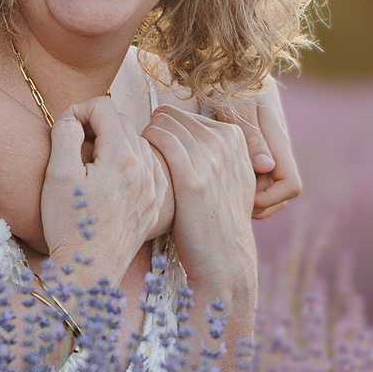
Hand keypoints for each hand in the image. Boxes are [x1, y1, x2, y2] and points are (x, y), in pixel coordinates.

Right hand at [43, 96, 163, 285]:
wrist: (87, 273)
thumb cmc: (67, 226)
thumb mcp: (56, 174)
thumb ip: (65, 134)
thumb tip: (72, 119)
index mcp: (122, 157)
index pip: (104, 107)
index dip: (79, 110)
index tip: (64, 129)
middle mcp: (144, 169)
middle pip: (122, 122)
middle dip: (95, 124)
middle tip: (73, 146)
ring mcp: (152, 188)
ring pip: (137, 144)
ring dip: (113, 144)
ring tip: (90, 165)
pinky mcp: (153, 206)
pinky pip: (149, 169)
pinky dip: (131, 164)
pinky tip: (112, 179)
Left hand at [142, 104, 259, 327]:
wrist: (224, 258)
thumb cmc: (216, 220)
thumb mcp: (232, 178)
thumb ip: (218, 151)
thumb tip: (193, 131)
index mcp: (235, 137)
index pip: (185, 113)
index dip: (164, 130)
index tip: (155, 151)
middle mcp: (225, 142)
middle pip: (172, 115)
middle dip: (153, 131)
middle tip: (139, 155)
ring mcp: (212, 158)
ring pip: (162, 124)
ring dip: (144, 139)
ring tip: (137, 162)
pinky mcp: (193, 177)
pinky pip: (158, 140)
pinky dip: (143, 147)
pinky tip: (139, 167)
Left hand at [217, 79, 301, 217]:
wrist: (228, 55)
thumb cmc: (230, 77)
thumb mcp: (236, 105)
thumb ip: (251, 136)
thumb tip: (266, 167)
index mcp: (277, 139)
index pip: (291, 185)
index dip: (272, 199)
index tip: (244, 197)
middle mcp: (276, 146)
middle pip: (279, 191)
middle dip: (257, 201)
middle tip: (226, 198)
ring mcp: (266, 144)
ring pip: (267, 184)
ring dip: (248, 192)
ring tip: (220, 189)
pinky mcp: (252, 142)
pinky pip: (254, 172)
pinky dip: (240, 179)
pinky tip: (216, 175)